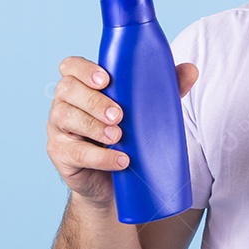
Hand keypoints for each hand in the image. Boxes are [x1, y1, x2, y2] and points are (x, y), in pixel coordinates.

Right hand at [46, 56, 198, 208]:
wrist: (113, 182)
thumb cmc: (127, 136)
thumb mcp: (146, 111)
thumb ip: (165, 89)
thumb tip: (191, 69)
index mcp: (82, 86)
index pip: (71, 66)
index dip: (84, 69)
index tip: (105, 79)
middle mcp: (65, 103)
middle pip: (68, 90)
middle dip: (94, 101)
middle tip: (119, 115)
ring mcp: (58, 129)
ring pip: (66, 118)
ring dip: (94, 127)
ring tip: (119, 137)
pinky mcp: (60, 155)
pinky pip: (75, 152)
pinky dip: (100, 157)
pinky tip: (120, 160)